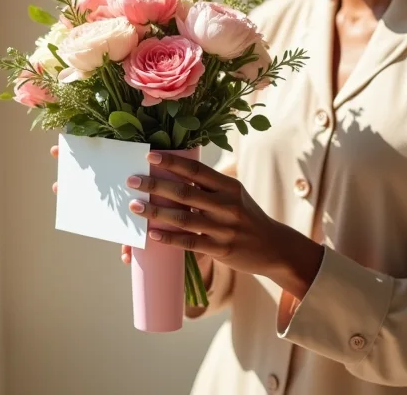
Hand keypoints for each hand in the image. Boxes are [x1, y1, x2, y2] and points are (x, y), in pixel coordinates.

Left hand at [126, 152, 323, 299]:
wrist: (273, 247)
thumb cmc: (247, 216)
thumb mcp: (234, 194)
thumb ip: (210, 186)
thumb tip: (175, 173)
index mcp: (229, 186)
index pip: (196, 170)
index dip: (172, 162)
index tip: (150, 155)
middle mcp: (227, 205)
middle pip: (185, 192)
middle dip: (156, 185)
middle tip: (132, 180)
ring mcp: (224, 228)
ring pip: (184, 218)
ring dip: (156, 212)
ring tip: (135, 207)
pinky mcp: (221, 249)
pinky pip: (190, 243)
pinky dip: (169, 238)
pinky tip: (152, 235)